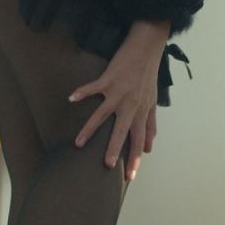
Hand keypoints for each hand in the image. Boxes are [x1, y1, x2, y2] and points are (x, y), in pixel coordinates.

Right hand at [70, 18, 170, 180]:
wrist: (147, 48)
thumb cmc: (148, 75)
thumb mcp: (153, 102)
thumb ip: (150, 125)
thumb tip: (149, 147)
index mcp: (141, 112)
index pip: (139, 140)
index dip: (135, 159)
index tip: (130, 176)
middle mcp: (131, 105)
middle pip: (122, 131)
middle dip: (114, 149)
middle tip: (106, 166)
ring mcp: (119, 92)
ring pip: (103, 115)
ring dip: (90, 129)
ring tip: (79, 143)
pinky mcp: (109, 79)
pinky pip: (94, 88)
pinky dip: (83, 92)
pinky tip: (71, 99)